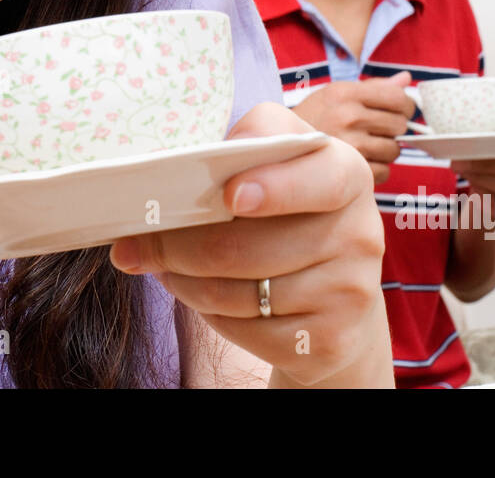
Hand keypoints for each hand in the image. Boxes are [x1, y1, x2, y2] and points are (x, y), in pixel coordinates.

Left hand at [109, 102, 390, 386]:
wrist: (339, 299)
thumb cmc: (290, 216)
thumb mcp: (281, 168)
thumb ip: (243, 152)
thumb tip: (167, 179)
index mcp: (346, 173)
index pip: (316, 177)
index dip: (273, 187)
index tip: (230, 195)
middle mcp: (359, 232)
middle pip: (246, 245)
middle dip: (176, 245)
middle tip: (135, 244)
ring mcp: (349, 291)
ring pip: (236, 291)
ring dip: (183, 280)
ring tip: (163, 267)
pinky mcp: (329, 340)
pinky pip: (246, 330)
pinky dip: (209, 314)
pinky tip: (201, 296)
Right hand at [290, 72, 414, 184]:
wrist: (277, 147)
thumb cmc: (313, 119)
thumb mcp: (336, 94)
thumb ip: (373, 87)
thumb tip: (407, 79)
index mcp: (345, 93)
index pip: (397, 98)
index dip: (405, 106)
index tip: (399, 111)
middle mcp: (347, 117)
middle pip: (399, 125)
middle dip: (394, 129)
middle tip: (377, 130)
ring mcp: (349, 145)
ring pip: (394, 150)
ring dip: (386, 150)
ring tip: (366, 146)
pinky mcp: (350, 171)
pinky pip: (384, 171)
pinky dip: (378, 169)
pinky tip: (361, 162)